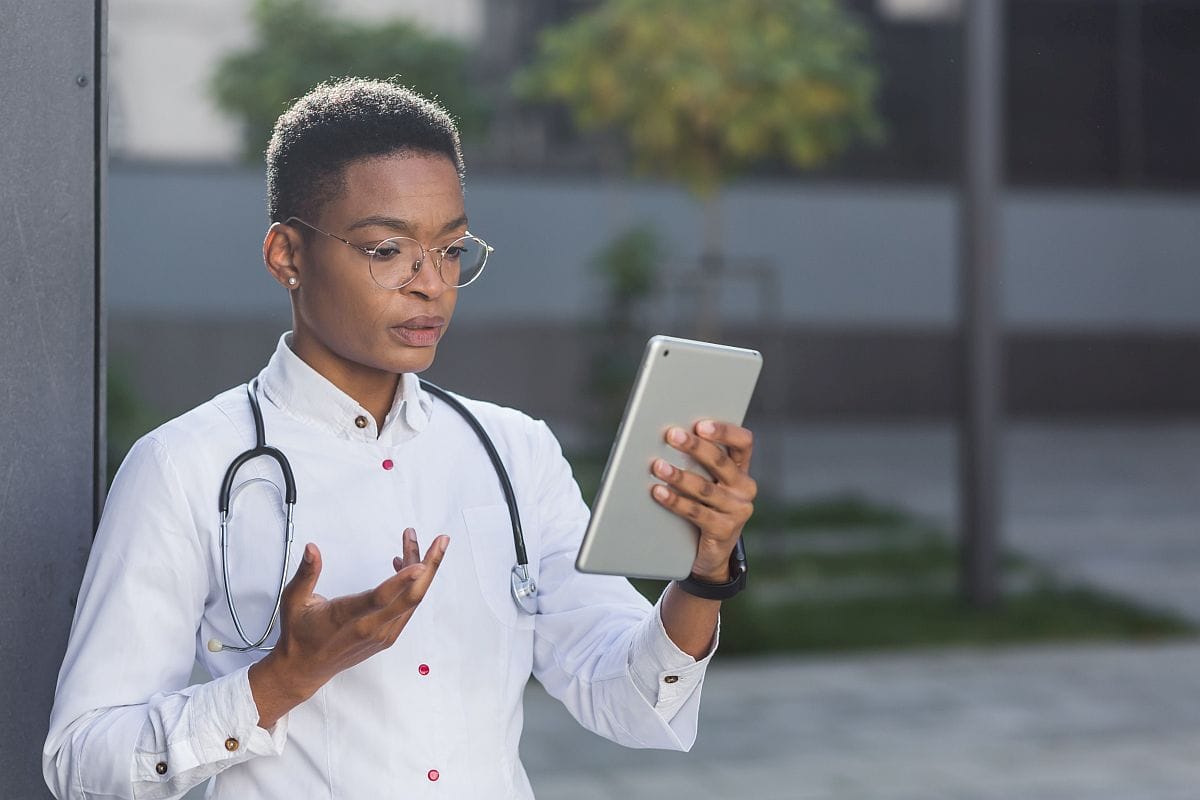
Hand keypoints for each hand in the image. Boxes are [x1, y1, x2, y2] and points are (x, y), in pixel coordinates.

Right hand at [249, 528, 447, 727]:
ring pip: (412, 600)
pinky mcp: (387, 636)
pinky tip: (403, 564)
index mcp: (345, 618)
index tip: (420, 564)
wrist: (305, 668)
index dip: (401, 581)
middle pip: (410, 597)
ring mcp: (382, 634)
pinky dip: (411, 585)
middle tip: (441, 540)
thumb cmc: (299, 633)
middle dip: (430, 566)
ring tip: (415, 541)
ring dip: (422, 570)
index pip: (379, 599)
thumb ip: (306, 573)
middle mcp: (370, 628)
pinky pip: (407, 608)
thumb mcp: (294, 600)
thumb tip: (312, 548)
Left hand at [651, 420, 755, 581]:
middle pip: (721, 462)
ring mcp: (737, 510)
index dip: (725, 431)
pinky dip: (675, 501)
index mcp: (741, 470)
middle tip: (672, 435)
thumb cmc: (703, 506)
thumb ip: (698, 461)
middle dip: (695, 447)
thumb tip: (669, 436)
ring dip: (679, 475)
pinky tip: (658, 491)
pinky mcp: (724, 530)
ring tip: (658, 465)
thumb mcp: (708, 482)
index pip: (743, 443)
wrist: (711, 553)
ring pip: (705, 488)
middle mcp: (745, 488)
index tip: (701, 425)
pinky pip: (696, 512)